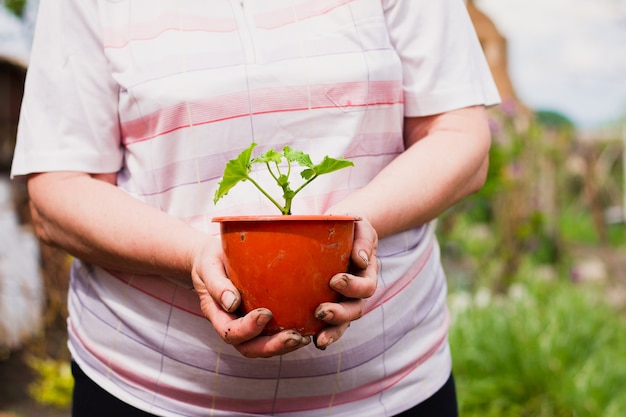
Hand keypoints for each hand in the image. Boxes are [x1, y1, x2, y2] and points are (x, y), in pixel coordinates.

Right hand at [190, 237, 310, 357]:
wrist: (212, 259)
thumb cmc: (211, 260)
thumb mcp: (209, 266)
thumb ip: (217, 284)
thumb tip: (232, 302)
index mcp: (216, 313)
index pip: (230, 332)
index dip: (248, 329)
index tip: (266, 313)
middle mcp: (230, 325)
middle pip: (248, 348)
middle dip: (272, 346)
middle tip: (295, 337)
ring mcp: (244, 326)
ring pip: (261, 347)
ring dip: (282, 347)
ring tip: (303, 338)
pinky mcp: (258, 322)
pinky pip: (271, 336)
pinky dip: (286, 338)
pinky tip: (306, 330)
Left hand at [312, 217, 378, 348]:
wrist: (345, 231)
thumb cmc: (352, 228)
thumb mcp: (361, 227)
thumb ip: (363, 240)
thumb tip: (360, 260)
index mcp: (368, 273)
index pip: (366, 286)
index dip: (353, 286)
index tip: (335, 280)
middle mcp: (359, 291)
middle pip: (356, 309)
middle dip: (340, 314)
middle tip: (321, 311)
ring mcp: (346, 301)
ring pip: (345, 322)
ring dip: (333, 331)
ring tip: (319, 339)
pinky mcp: (333, 305)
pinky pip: (331, 324)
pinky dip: (324, 333)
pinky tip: (311, 341)